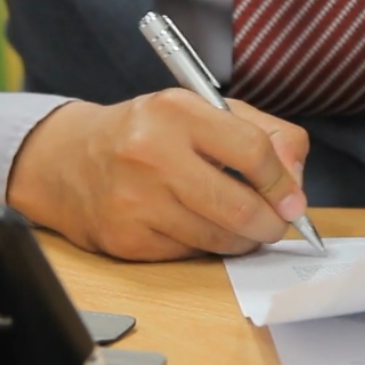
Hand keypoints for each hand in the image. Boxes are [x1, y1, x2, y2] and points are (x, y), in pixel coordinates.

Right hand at [5, 90, 309, 260]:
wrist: (69, 161)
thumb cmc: (148, 133)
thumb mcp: (203, 111)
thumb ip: (264, 132)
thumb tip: (295, 181)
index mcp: (176, 111)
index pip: (253, 151)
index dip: (283, 182)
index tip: (292, 198)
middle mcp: (152, 153)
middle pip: (240, 207)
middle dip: (271, 224)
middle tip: (276, 224)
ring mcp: (136, 200)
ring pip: (219, 238)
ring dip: (243, 240)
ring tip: (242, 227)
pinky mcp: (127, 238)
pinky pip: (190, 253)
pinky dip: (206, 247)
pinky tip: (197, 228)